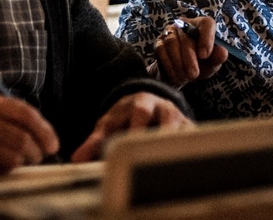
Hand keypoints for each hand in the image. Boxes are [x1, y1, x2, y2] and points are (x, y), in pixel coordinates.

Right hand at [0, 90, 59, 180]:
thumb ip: (23, 117)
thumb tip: (50, 143)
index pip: (24, 115)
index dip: (44, 132)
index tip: (53, 146)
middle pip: (19, 140)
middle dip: (35, 152)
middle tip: (38, 156)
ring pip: (9, 160)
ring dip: (22, 163)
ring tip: (21, 160)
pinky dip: (3, 172)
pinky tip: (1, 164)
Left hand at [70, 91, 192, 162]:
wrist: (145, 103)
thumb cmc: (125, 118)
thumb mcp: (109, 125)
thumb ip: (94, 142)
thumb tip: (77, 160)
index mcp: (140, 104)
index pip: (140, 113)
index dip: (136, 128)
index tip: (131, 142)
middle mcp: (163, 109)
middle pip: (167, 120)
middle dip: (162, 136)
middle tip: (155, 157)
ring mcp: (179, 120)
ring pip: (184, 130)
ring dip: (178, 146)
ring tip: (172, 167)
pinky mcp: (190, 131)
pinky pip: (195, 140)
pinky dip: (192, 152)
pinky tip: (186, 169)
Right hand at [154, 16, 227, 86]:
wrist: (180, 74)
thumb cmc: (199, 65)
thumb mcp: (211, 64)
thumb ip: (217, 58)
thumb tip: (223, 52)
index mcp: (201, 26)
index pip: (206, 24)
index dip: (206, 38)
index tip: (205, 56)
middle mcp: (184, 25)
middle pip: (186, 37)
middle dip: (189, 58)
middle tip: (193, 75)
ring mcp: (169, 32)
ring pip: (172, 43)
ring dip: (178, 63)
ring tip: (184, 77)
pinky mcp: (158, 42)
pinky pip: (161, 50)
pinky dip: (169, 65)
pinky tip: (175, 76)